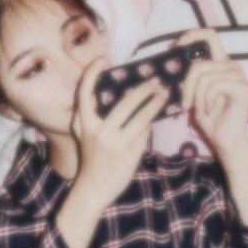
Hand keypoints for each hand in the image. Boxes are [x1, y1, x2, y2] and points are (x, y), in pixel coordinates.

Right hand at [71, 56, 168, 209]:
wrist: (93, 188)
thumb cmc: (90, 157)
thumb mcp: (82, 134)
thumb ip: (87, 115)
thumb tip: (108, 93)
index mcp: (84, 123)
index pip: (85, 93)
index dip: (92, 74)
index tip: (103, 59)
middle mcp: (99, 131)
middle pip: (126, 102)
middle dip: (144, 88)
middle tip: (156, 80)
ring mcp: (116, 143)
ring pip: (141, 117)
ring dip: (155, 102)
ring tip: (165, 93)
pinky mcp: (130, 154)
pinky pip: (144, 132)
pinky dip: (151, 122)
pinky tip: (157, 114)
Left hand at [173, 28, 247, 155]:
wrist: (223, 137)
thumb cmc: (207, 116)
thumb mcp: (192, 93)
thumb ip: (188, 77)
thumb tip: (170, 61)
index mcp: (219, 64)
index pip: (210, 36)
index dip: (191, 36)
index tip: (174, 46)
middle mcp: (231, 66)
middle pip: (199, 64)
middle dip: (186, 86)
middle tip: (185, 104)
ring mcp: (239, 76)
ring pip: (204, 76)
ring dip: (196, 97)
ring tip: (201, 109)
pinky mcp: (243, 88)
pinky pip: (214, 85)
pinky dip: (206, 100)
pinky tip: (210, 110)